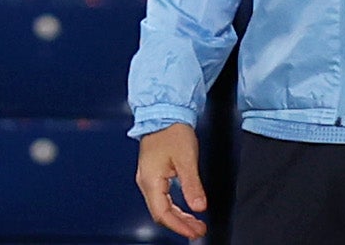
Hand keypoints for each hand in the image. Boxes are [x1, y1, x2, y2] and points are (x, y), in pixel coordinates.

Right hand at [135, 122, 207, 239]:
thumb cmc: (172, 131)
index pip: (162, 214)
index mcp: (150, 180)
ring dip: (178, 217)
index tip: (195, 233)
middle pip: (160, 213)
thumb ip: (192, 185)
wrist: (164, 111)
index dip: (179, 226)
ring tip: (195, 224)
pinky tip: (185, 209)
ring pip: (161, 206)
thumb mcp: (186, 159)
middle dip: (180, 225)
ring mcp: (148, 177)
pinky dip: (174, 207)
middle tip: (199, 230)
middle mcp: (145, 181)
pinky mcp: (153, 173)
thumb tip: (199, 207)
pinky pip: (162, 197)